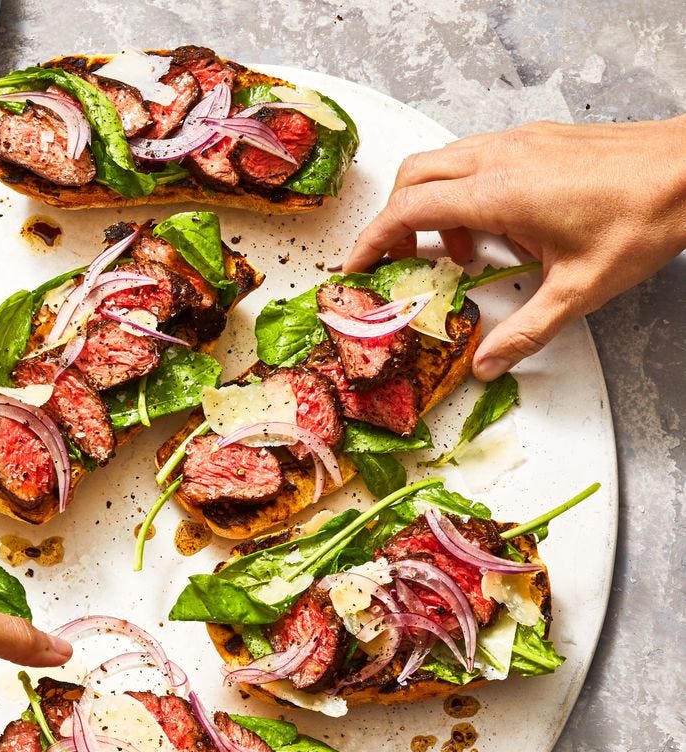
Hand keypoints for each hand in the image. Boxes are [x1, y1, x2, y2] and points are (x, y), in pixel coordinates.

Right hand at [343, 116, 685, 378]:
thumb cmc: (643, 217)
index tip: (356, 266)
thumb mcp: (579, 290)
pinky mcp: (534, 139)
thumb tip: (488, 364)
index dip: (373, 239)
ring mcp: (517, 142)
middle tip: (397, 261)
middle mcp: (500, 157)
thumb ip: (526, 331)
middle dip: (393, 221)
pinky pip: (473, 160)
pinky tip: (491, 229)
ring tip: (454, 254)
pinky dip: (461, 194)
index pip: (409, 209)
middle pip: (412, 178)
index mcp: (500, 192)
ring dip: (429, 207)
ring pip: (440, 164)